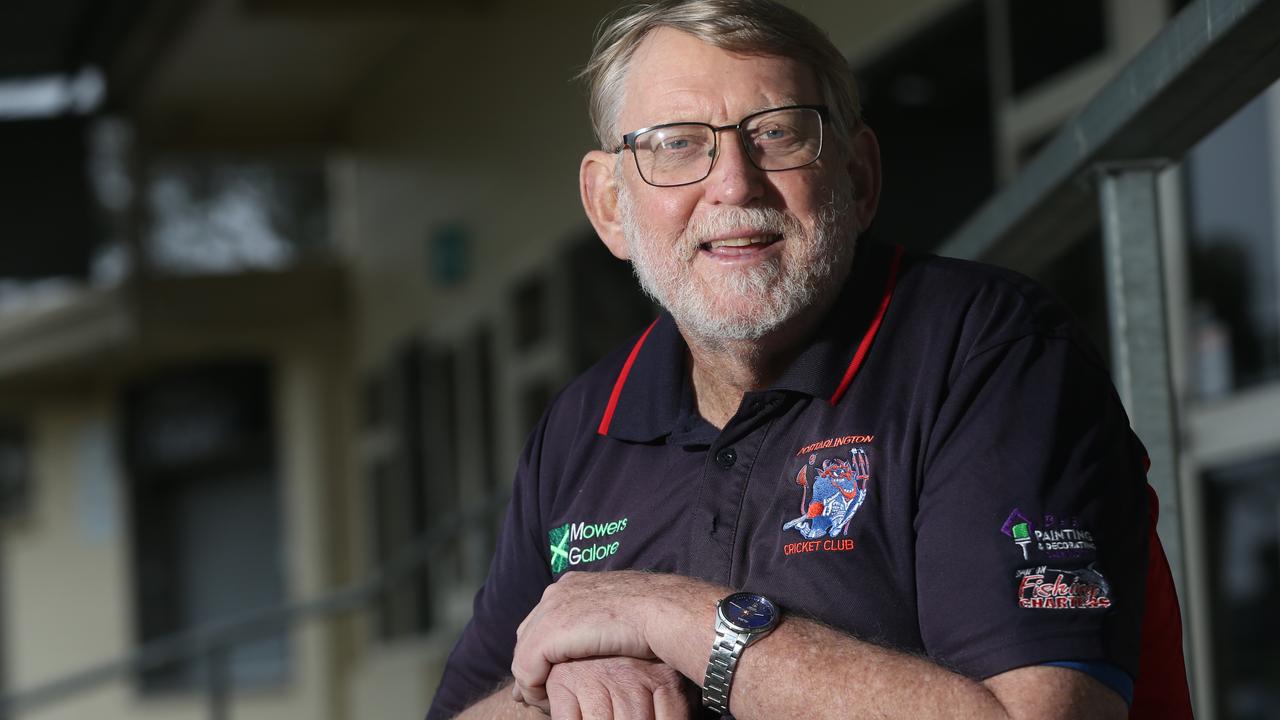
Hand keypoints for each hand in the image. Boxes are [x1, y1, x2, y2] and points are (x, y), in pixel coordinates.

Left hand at [512, 571, 695, 710]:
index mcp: (574, 584)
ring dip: (531, 681)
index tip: (544, 676)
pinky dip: (534, 689)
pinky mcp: (549, 632)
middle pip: (529, 634)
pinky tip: (546, 703)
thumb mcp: (621, 618)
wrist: (661, 608)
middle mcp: (558, 592)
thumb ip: (599, 628)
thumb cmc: (654, 616)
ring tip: (542, 703)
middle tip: (532, 694)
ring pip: (525, 654)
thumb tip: (591, 651)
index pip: (545, 618)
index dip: (542, 649)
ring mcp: (551, 610)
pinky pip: (527, 669)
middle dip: (528, 664)